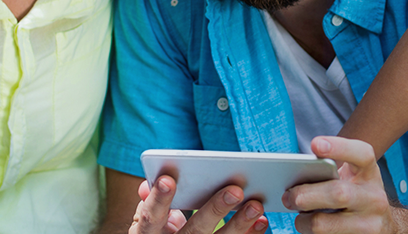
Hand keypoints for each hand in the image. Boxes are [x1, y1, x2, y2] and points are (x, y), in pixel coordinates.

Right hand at [130, 176, 267, 233]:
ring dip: (239, 224)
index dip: (159, 200)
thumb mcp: (146, 219)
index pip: (150, 217)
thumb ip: (150, 201)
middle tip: (235, 190)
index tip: (169, 180)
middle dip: (215, 210)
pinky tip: (261, 222)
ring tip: (256, 205)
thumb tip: (147, 185)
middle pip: (194, 232)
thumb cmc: (157, 231)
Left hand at [284, 137, 393, 233]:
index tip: (314, 145)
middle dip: (306, 195)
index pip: (361, 154)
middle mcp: (374, 197)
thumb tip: (295, 178)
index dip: (339, 147)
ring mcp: (370, 224)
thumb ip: (330, 173)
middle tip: (287, 196)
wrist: (382, 225)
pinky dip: (310, 233)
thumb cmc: (357, 195)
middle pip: (338, 193)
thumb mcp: (352, 179)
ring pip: (324, 224)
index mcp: (369, 173)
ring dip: (303, 221)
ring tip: (298, 216)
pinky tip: (309, 226)